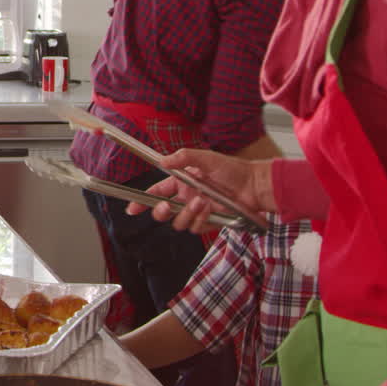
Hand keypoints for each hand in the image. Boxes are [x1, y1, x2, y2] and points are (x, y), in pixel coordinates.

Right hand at [125, 148, 274, 233]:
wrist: (254, 186)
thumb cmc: (232, 170)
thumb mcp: (206, 158)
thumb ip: (183, 157)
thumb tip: (162, 161)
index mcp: (182, 183)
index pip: (157, 192)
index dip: (142, 201)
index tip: (132, 208)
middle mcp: (187, 199)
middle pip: (163, 212)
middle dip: (160, 211)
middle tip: (166, 206)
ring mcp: (197, 212)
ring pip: (179, 222)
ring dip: (187, 214)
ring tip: (201, 202)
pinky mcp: (209, 223)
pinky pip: (196, 228)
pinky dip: (201, 220)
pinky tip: (211, 209)